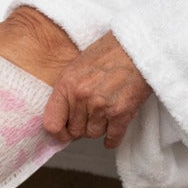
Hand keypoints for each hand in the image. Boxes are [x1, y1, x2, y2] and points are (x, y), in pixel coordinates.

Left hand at [42, 31, 152, 150]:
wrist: (136, 47)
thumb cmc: (108, 53)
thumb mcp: (77, 66)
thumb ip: (67, 91)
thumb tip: (63, 118)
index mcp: (66, 84)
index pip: (51, 124)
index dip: (58, 131)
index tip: (64, 132)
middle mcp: (82, 97)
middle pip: (75, 132)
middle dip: (81, 128)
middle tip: (88, 120)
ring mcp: (101, 106)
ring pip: (94, 134)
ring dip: (98, 129)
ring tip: (103, 116)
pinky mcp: (121, 113)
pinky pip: (113, 137)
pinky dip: (112, 139)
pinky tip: (111, 136)